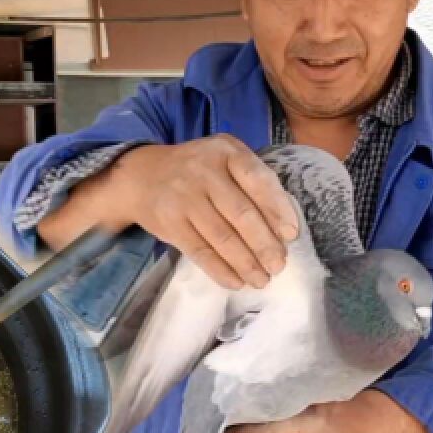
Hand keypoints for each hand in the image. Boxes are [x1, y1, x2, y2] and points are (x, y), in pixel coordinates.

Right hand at [106, 136, 299, 288]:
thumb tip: (282, 229)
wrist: (141, 175)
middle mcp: (204, 171)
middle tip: (278, 266)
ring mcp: (185, 197)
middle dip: (264, 244)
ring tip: (261, 280)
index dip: (277, 209)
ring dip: (245, 263)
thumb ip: (251, 183)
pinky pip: (200, 251)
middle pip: (241, 213)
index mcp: (227, 150)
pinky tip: (236, 281)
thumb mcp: (225, 160)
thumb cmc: (197, 170)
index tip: (291, 235)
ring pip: (222, 236)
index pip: (258, 180)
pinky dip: (220, 270)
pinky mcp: (170, 222)